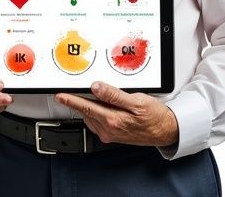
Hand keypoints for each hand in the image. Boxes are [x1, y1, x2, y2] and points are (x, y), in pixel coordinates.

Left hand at [54, 81, 178, 146]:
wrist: (165, 131)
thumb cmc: (154, 116)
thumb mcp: (136, 101)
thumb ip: (114, 95)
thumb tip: (97, 88)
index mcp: (113, 120)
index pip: (86, 107)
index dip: (71, 100)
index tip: (60, 95)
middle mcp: (109, 129)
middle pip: (86, 112)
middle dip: (75, 103)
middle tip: (63, 95)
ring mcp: (110, 133)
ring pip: (91, 118)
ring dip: (86, 108)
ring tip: (83, 98)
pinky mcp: (113, 135)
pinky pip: (97, 123)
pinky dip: (94, 114)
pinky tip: (97, 108)